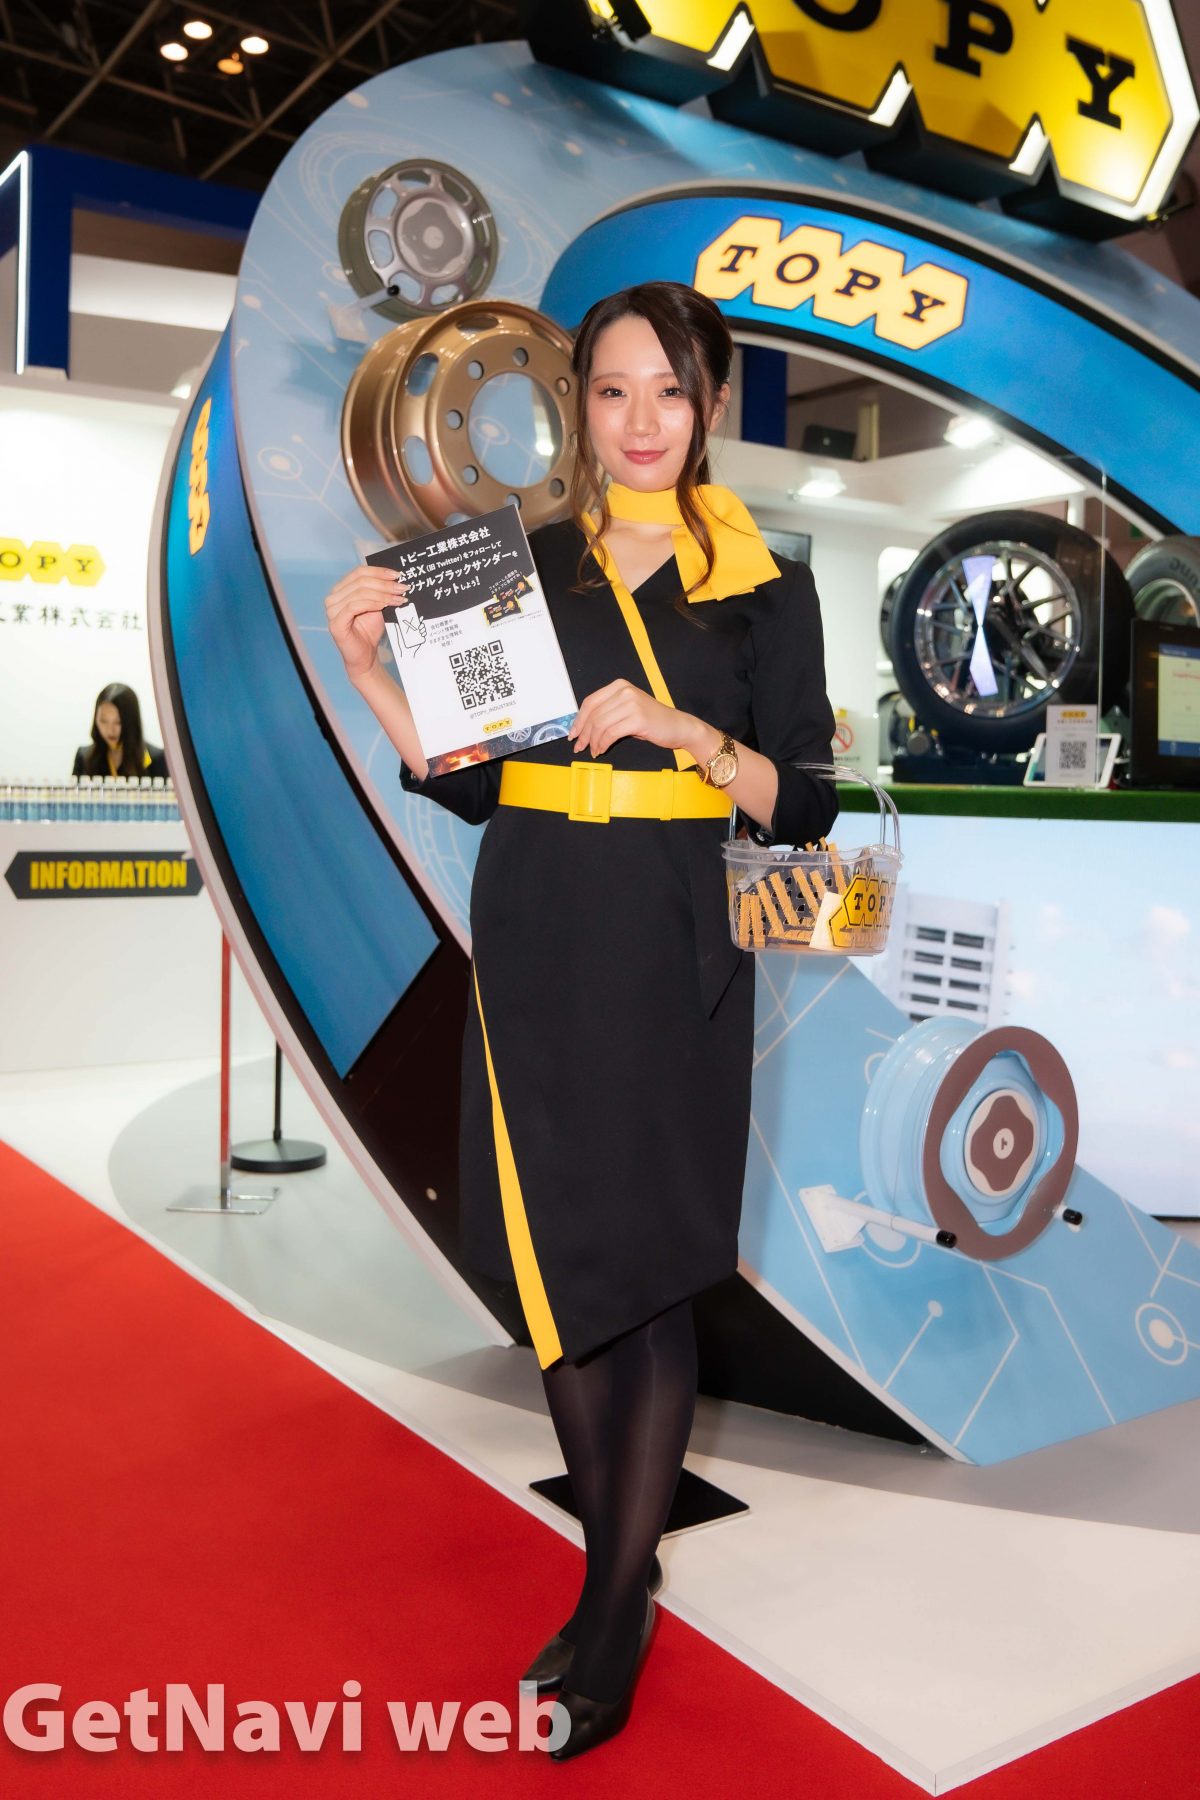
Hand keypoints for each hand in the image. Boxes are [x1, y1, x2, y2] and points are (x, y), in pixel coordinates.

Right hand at [324, 563, 407, 683]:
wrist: (365, 657)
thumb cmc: (370, 631)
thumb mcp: (377, 606)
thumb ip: (381, 591)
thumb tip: (396, 577)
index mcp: (341, 589)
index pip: (359, 572)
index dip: (379, 571)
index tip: (398, 575)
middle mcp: (333, 597)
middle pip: (360, 581)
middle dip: (384, 584)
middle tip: (402, 588)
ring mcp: (332, 610)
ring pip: (359, 593)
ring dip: (383, 594)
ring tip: (399, 598)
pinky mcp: (335, 623)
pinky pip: (355, 606)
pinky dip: (373, 603)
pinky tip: (386, 605)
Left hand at [568, 679, 713, 760]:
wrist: (678, 727)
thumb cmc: (651, 721)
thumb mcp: (626, 710)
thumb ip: (607, 713)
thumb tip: (582, 727)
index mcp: (619, 686)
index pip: (590, 702)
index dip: (578, 720)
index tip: (572, 734)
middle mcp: (624, 691)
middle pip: (593, 714)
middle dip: (583, 734)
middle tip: (579, 747)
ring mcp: (631, 704)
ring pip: (600, 725)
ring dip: (593, 742)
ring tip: (593, 751)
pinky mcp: (637, 719)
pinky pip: (611, 734)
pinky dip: (603, 744)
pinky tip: (602, 750)